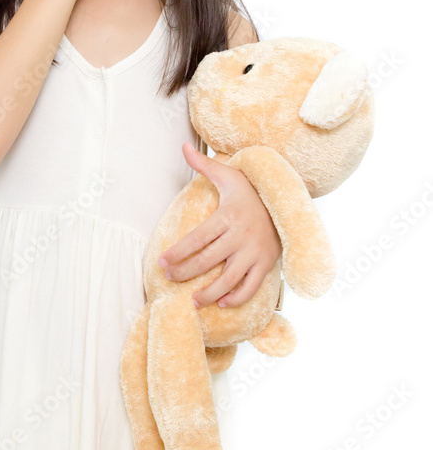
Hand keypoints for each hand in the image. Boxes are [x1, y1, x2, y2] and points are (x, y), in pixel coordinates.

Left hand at [158, 141, 282, 308]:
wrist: (288, 199)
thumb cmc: (251, 189)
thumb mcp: (228, 175)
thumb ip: (204, 165)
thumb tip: (184, 147)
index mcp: (227, 216)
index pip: (197, 238)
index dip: (178, 252)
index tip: (161, 262)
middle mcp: (240, 236)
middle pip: (208, 260)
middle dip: (185, 272)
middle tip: (169, 279)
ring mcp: (255, 252)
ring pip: (229, 279)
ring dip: (209, 293)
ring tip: (193, 301)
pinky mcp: (267, 263)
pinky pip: (251, 286)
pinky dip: (237, 298)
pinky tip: (222, 303)